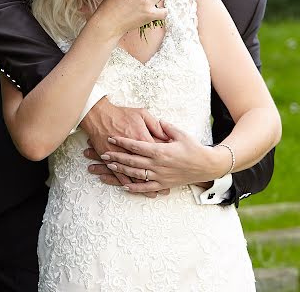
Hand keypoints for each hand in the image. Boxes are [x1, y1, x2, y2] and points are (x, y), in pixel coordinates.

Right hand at [81, 98, 169, 197]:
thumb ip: (155, 125)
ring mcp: (122, 157)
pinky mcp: (112, 161)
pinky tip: (133, 189)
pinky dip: (128, 184)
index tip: (175, 167)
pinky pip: (120, 176)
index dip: (166, 159)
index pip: (158, 151)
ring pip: (136, 175)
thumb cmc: (121, 113)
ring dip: (145, 186)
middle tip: (169, 186)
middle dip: (159, 177)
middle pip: (149, 167)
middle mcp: (134, 151)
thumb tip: (165, 135)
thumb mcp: (142, 114)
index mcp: (143, 138)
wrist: (100, 115)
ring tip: (155, 194)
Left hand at [101, 120, 217, 192]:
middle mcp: (157, 164)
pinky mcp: (163, 185)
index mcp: (160, 150)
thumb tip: (157, 121)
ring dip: (121, 170)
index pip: (136, 145)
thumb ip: (166, 127)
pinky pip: (146, 188)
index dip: (122, 142)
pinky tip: (124, 186)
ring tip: (109, 166)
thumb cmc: (193, 148)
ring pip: (136, 174)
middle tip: (103, 153)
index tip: (111, 138)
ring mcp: (160, 176)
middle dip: (116, 157)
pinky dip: (134, 188)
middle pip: (132, 160)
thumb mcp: (180, 134)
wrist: (206, 165)